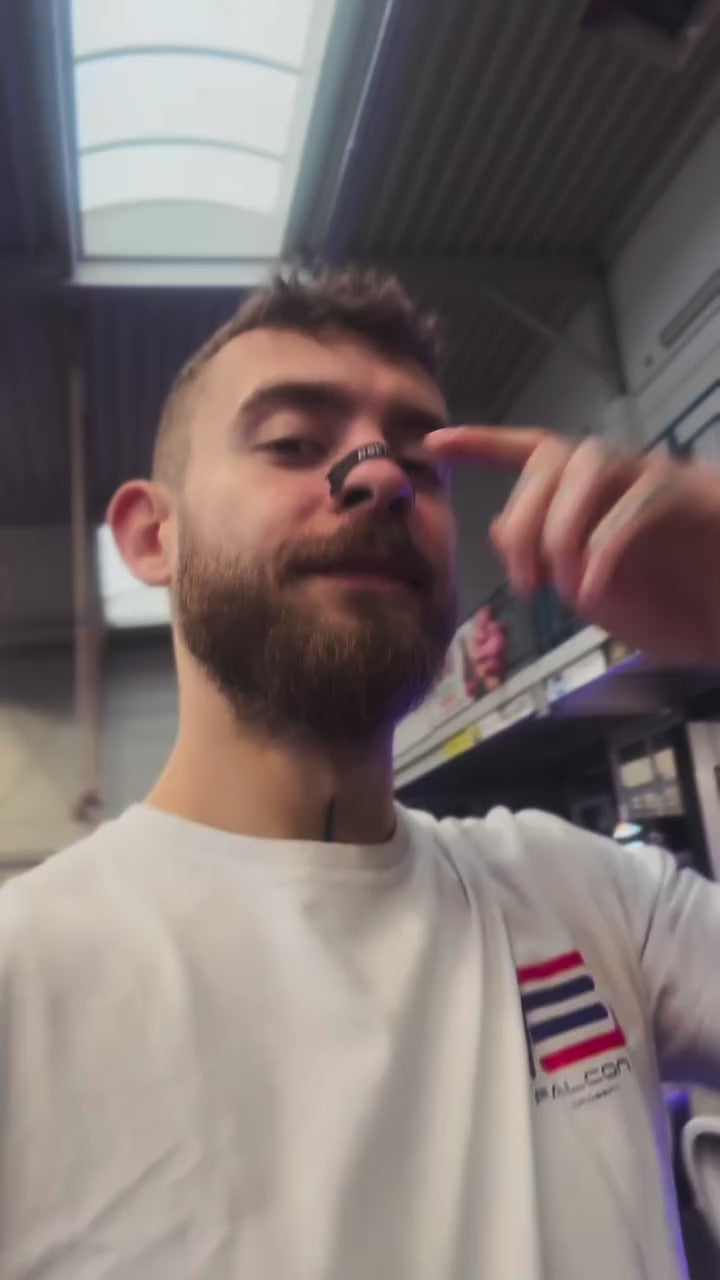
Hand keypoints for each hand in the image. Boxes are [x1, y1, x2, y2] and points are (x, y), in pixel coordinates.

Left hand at [427, 426, 719, 665]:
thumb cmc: (678, 608)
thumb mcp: (595, 592)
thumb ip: (548, 560)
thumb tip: (495, 527)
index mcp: (593, 496)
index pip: (532, 452)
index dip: (484, 444)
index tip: (434, 443)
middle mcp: (624, 475)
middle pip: (554, 456)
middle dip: (524, 518)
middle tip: (523, 584)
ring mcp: (661, 479)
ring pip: (592, 464)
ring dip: (562, 526)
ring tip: (564, 586)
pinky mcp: (698, 495)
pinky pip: (641, 500)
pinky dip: (607, 544)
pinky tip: (596, 586)